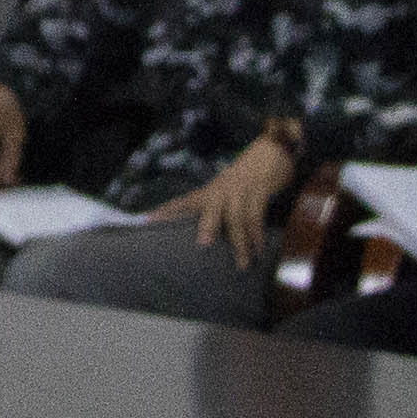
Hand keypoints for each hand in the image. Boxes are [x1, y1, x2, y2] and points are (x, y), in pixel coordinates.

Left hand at [175, 131, 302, 270]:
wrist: (269, 153)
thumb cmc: (243, 180)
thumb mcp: (225, 192)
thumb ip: (214, 211)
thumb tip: (203, 240)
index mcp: (209, 191)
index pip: (184, 202)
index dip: (166, 211)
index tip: (147, 221)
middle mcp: (221, 190)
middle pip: (211, 209)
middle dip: (207, 226)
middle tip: (202, 245)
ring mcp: (240, 189)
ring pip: (237, 216)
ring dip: (240, 241)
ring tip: (241, 264)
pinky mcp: (259, 190)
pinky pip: (256, 214)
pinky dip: (257, 233)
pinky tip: (258, 249)